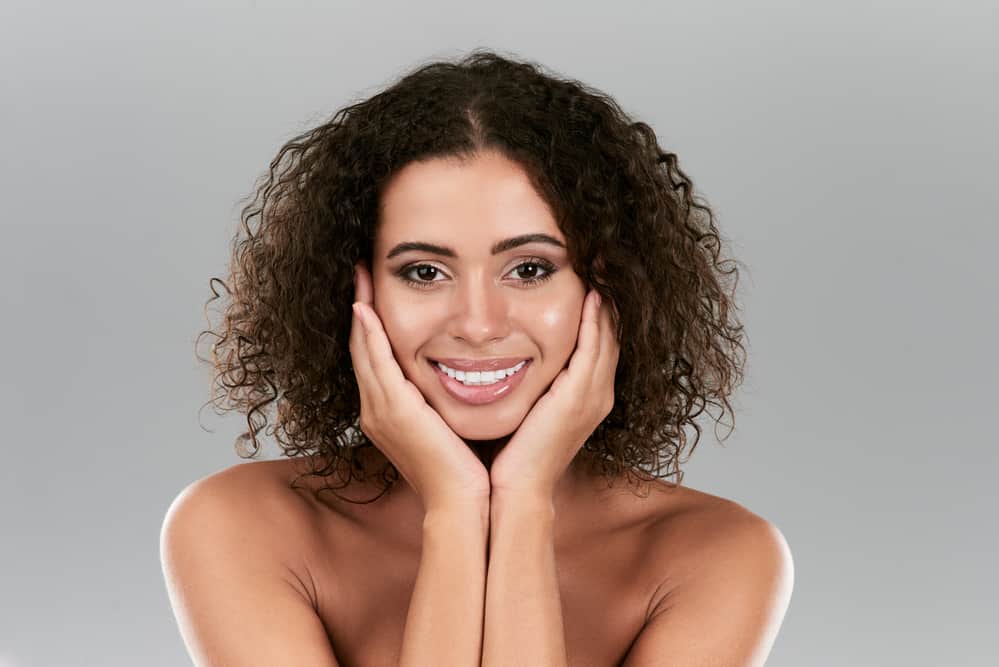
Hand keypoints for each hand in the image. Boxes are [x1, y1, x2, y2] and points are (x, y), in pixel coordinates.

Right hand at [350, 262, 490, 512]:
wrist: (464, 504)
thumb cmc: (465, 471)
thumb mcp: (449, 427)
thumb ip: (443, 402)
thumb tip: (462, 379)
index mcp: (388, 414)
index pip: (374, 359)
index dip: (371, 324)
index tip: (373, 291)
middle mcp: (376, 410)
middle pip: (360, 348)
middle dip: (359, 307)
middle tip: (360, 271)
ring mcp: (381, 411)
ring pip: (363, 350)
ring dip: (360, 310)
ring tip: (360, 276)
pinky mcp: (395, 411)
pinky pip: (376, 363)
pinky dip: (369, 334)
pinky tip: (367, 307)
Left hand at [489, 289, 619, 499]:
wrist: (516, 490)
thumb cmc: (512, 454)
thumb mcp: (527, 409)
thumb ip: (529, 382)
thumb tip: (504, 355)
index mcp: (587, 397)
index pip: (600, 342)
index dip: (599, 311)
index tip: (592, 277)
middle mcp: (598, 394)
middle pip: (611, 334)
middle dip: (607, 298)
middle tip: (604, 262)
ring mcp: (593, 396)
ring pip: (608, 336)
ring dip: (605, 301)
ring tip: (602, 268)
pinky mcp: (579, 397)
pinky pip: (593, 348)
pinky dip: (595, 320)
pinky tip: (591, 295)